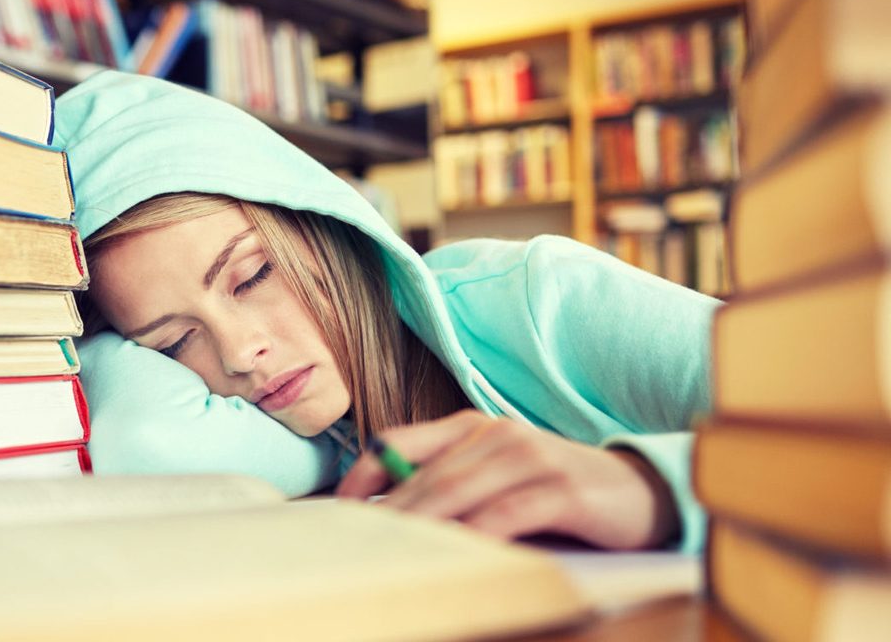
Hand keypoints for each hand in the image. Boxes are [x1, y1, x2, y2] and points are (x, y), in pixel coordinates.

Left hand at [335, 410, 678, 549]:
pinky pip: (507, 514)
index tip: (338, 508)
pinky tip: (458, 552)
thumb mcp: (499, 478)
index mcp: (472, 427)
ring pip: (458, 491)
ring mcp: (529, 457)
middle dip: (388, 513)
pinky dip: (478, 534)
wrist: (642, 491)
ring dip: (422, 524)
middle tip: (358, 543)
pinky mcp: (560, 488)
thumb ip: (453, 484)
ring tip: (392, 552)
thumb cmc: (558, 491)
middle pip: (425, 475)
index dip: (363, 474)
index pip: (399, 443)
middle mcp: (496, 433)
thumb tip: (392, 517)